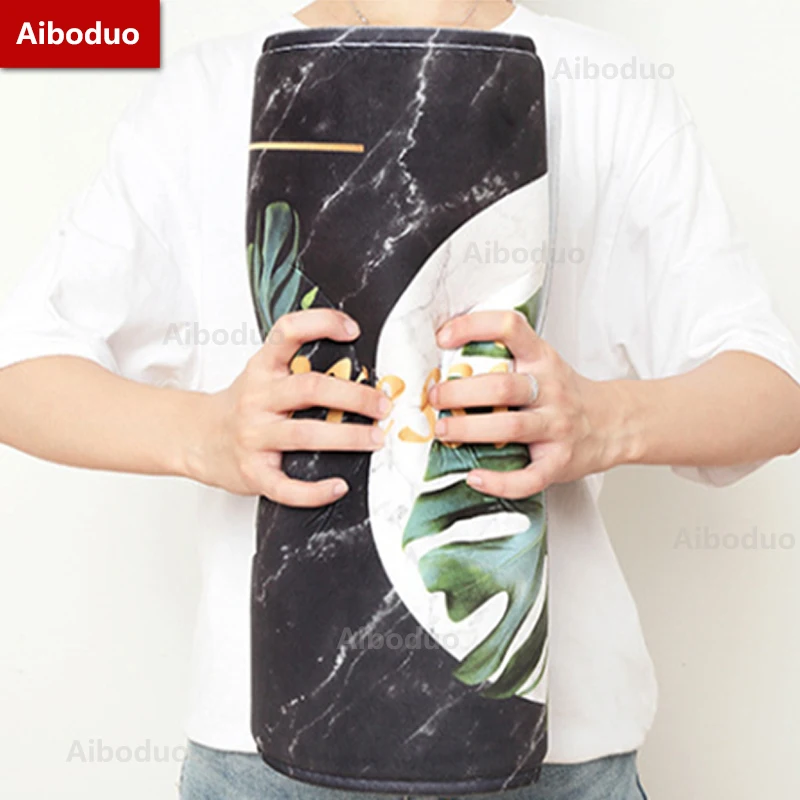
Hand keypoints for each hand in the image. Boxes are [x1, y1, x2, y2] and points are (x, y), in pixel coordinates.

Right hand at [188, 309, 389, 506]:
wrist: (196, 438)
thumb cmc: (243, 405)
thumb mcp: (263, 374)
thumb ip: (300, 367)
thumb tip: (360, 366)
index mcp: (263, 368)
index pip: (289, 332)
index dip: (321, 324)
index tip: (352, 330)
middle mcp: (257, 398)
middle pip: (311, 389)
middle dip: (354, 397)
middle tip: (382, 405)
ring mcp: (254, 436)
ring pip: (306, 435)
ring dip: (348, 438)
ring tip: (375, 439)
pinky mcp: (252, 472)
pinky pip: (286, 486)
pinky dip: (316, 491)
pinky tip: (338, 486)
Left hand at [429, 310, 628, 498]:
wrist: (614, 423)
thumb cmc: (565, 394)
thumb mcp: (542, 364)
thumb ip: (505, 360)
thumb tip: (444, 362)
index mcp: (542, 359)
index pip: (509, 328)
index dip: (474, 327)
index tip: (443, 337)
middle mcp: (550, 390)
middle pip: (502, 386)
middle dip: (460, 392)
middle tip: (435, 397)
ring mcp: (556, 427)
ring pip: (510, 427)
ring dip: (469, 430)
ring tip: (444, 429)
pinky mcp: (559, 462)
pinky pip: (528, 477)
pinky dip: (499, 481)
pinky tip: (475, 477)